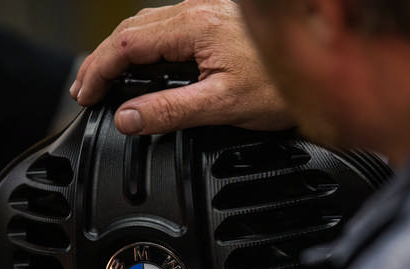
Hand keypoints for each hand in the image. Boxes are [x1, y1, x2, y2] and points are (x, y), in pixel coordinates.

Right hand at [70, 0, 292, 134]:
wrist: (325, 69)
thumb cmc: (283, 85)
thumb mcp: (224, 104)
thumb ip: (171, 110)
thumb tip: (128, 117)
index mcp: (193, 27)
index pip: (126, 43)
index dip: (98, 69)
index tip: (84, 94)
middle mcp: (198, 10)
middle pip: (132, 30)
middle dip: (104, 60)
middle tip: (87, 89)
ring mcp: (209, 12)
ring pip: (151, 26)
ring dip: (124, 53)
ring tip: (109, 80)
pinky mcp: (219, 21)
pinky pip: (171, 28)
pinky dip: (149, 48)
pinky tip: (148, 65)